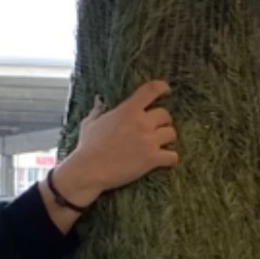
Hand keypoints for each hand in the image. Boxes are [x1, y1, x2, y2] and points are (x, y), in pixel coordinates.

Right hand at [56, 82, 177, 209]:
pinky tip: (165, 160)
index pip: (151, 90)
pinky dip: (170, 158)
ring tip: (160, 145)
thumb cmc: (87, 147)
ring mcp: (148, 141)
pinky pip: (172, 156)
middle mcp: (141, 122)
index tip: (166, 90)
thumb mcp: (90, 124)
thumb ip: (98, 111)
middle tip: (157, 129)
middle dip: (163, 121)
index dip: (162, 87)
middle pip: (165, 115)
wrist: (89, 170)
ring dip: (167, 139)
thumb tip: (98, 101)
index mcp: (127, 110)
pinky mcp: (152, 159)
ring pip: (171, 134)